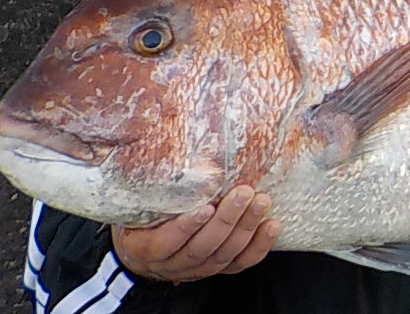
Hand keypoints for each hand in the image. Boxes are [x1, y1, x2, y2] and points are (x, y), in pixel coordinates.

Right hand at [111, 186, 277, 282]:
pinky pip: (239, 264)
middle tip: (243, 193)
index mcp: (145, 248)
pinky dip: (258, 246)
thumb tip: (155, 140)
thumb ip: (148, 185)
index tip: (205, 207)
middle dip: (225, 221)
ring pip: (222, 255)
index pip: (165, 243)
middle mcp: (171, 264)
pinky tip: (272, 225)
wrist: (143, 249)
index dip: (185, 228)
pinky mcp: (215, 269)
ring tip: (261, 202)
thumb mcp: (137, 203)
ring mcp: (195, 270)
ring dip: (245, 228)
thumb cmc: (141, 216)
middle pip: (201, 248)